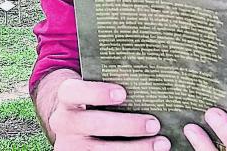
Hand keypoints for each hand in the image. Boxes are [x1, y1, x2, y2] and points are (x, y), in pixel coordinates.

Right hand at [46, 78, 170, 149]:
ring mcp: (71, 145)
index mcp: (67, 97)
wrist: (70, 126)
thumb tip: (150, 83)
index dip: (97, 93)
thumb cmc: (92, 102)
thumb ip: (111, 86)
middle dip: (127, 125)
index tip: (123, 93)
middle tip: (154, 124)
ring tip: (161, 143)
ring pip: (101, 150)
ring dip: (136, 147)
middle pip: (94, 124)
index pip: (74, 92)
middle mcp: (64, 122)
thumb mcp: (92, 91)